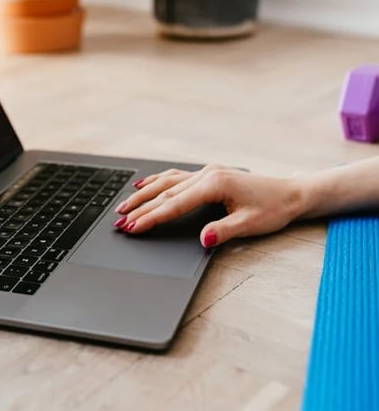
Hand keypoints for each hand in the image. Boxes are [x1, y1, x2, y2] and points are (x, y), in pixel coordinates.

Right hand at [114, 165, 303, 246]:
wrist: (291, 193)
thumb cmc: (273, 209)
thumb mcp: (251, 224)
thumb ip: (224, 230)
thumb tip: (202, 239)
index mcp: (214, 184)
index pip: (174, 205)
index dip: (151, 218)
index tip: (133, 227)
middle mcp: (207, 174)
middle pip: (165, 192)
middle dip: (140, 208)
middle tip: (119, 221)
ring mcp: (206, 172)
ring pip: (166, 182)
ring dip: (143, 194)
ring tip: (123, 205)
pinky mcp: (209, 174)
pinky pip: (176, 176)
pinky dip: (157, 181)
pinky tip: (144, 184)